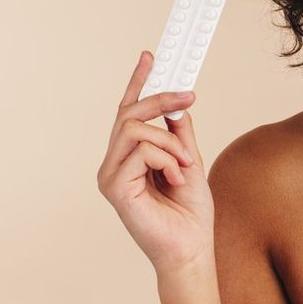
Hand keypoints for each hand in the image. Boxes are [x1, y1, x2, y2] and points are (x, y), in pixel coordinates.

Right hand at [96, 50, 213, 274]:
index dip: (138, 82)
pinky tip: (174, 179)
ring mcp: (110, 175)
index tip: (151, 56)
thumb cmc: (189, 211)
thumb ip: (179, 133)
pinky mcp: (114, 188)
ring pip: (135, 129)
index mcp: (129, 156)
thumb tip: (177, 104)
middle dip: (161, 99)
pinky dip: (166, 159)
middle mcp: (114, 163)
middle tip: (189, 97)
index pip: (128, 111)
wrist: (191, 247)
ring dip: (169, 142)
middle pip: (129, 113)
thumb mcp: (189, 160)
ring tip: (184, 165)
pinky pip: (140, 151)